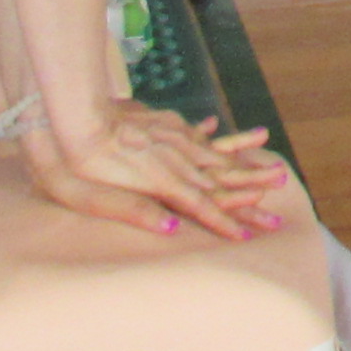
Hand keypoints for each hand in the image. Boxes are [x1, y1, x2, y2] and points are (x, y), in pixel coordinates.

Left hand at [24, 105, 286, 240]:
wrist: (69, 112)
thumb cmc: (74, 162)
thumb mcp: (94, 197)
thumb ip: (134, 211)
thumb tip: (170, 229)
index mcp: (162, 180)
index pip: (203, 206)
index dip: (226, 223)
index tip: (250, 237)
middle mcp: (175, 158)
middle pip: (222, 179)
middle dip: (252, 191)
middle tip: (281, 201)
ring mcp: (171, 138)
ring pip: (216, 155)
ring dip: (244, 164)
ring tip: (273, 164)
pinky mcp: (162, 123)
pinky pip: (198, 134)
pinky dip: (217, 137)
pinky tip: (221, 127)